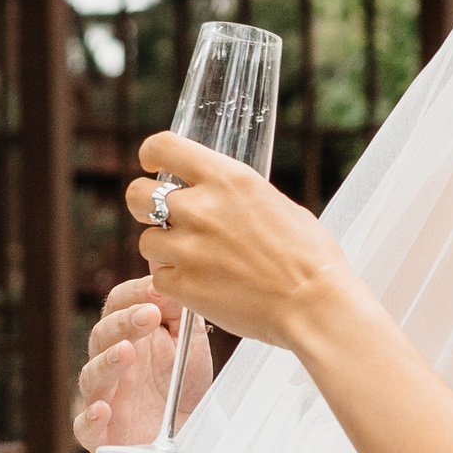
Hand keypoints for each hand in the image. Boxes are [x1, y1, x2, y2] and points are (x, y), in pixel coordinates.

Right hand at [73, 276, 215, 452]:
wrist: (187, 434)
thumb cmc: (181, 381)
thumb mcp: (188, 341)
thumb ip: (177, 307)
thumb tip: (165, 258)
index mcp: (127, 334)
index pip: (118, 305)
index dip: (134, 296)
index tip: (158, 288)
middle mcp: (109, 362)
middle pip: (103, 336)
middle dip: (124, 324)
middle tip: (148, 315)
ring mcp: (103, 397)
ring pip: (93, 376)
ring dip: (107, 363)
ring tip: (126, 352)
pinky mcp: (101, 436)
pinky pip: (86, 427)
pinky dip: (90, 419)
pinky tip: (102, 410)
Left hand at [127, 132, 357, 349]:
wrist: (315, 306)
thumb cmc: (311, 259)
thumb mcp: (278, 206)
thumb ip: (238, 197)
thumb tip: (221, 197)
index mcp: (227, 179)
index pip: (162, 147)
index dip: (152, 156)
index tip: (154, 167)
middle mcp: (201, 208)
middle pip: (137, 194)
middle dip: (145, 206)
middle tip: (167, 220)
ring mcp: (188, 248)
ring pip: (147, 242)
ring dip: (166, 252)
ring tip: (198, 263)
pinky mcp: (184, 285)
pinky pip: (160, 279)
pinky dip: (177, 284)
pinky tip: (205, 287)